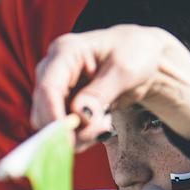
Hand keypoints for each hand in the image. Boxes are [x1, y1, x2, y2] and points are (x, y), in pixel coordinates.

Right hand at [31, 25, 189, 149]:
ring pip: (51, 124)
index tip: (69, 138)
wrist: (145, 57)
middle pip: (44, 110)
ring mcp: (58, 89)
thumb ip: (101, 92)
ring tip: (105, 125)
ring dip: (77, 134)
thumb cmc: (137, 52)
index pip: (48, 88)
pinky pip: (64, 129)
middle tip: (101, 130)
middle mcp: (54, 70)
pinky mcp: (65, 105)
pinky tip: (103, 125)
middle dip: (69, 129)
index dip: (54, 116)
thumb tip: (79, 115)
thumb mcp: (125, 69)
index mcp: (66, 51)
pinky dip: (82, 134)